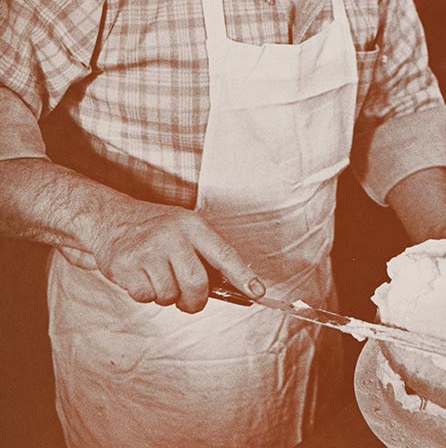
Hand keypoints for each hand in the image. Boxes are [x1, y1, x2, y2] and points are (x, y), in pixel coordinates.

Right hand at [85, 202, 265, 312]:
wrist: (111, 218)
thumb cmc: (156, 229)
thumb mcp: (185, 229)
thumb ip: (205, 254)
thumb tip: (232, 287)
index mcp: (193, 226)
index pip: (224, 254)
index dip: (242, 276)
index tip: (258, 292)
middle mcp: (172, 236)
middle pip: (197, 283)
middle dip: (196, 301)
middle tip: (190, 302)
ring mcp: (148, 250)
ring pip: (170, 295)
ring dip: (167, 296)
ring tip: (159, 278)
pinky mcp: (126, 265)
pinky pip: (146, 297)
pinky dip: (146, 295)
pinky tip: (141, 278)